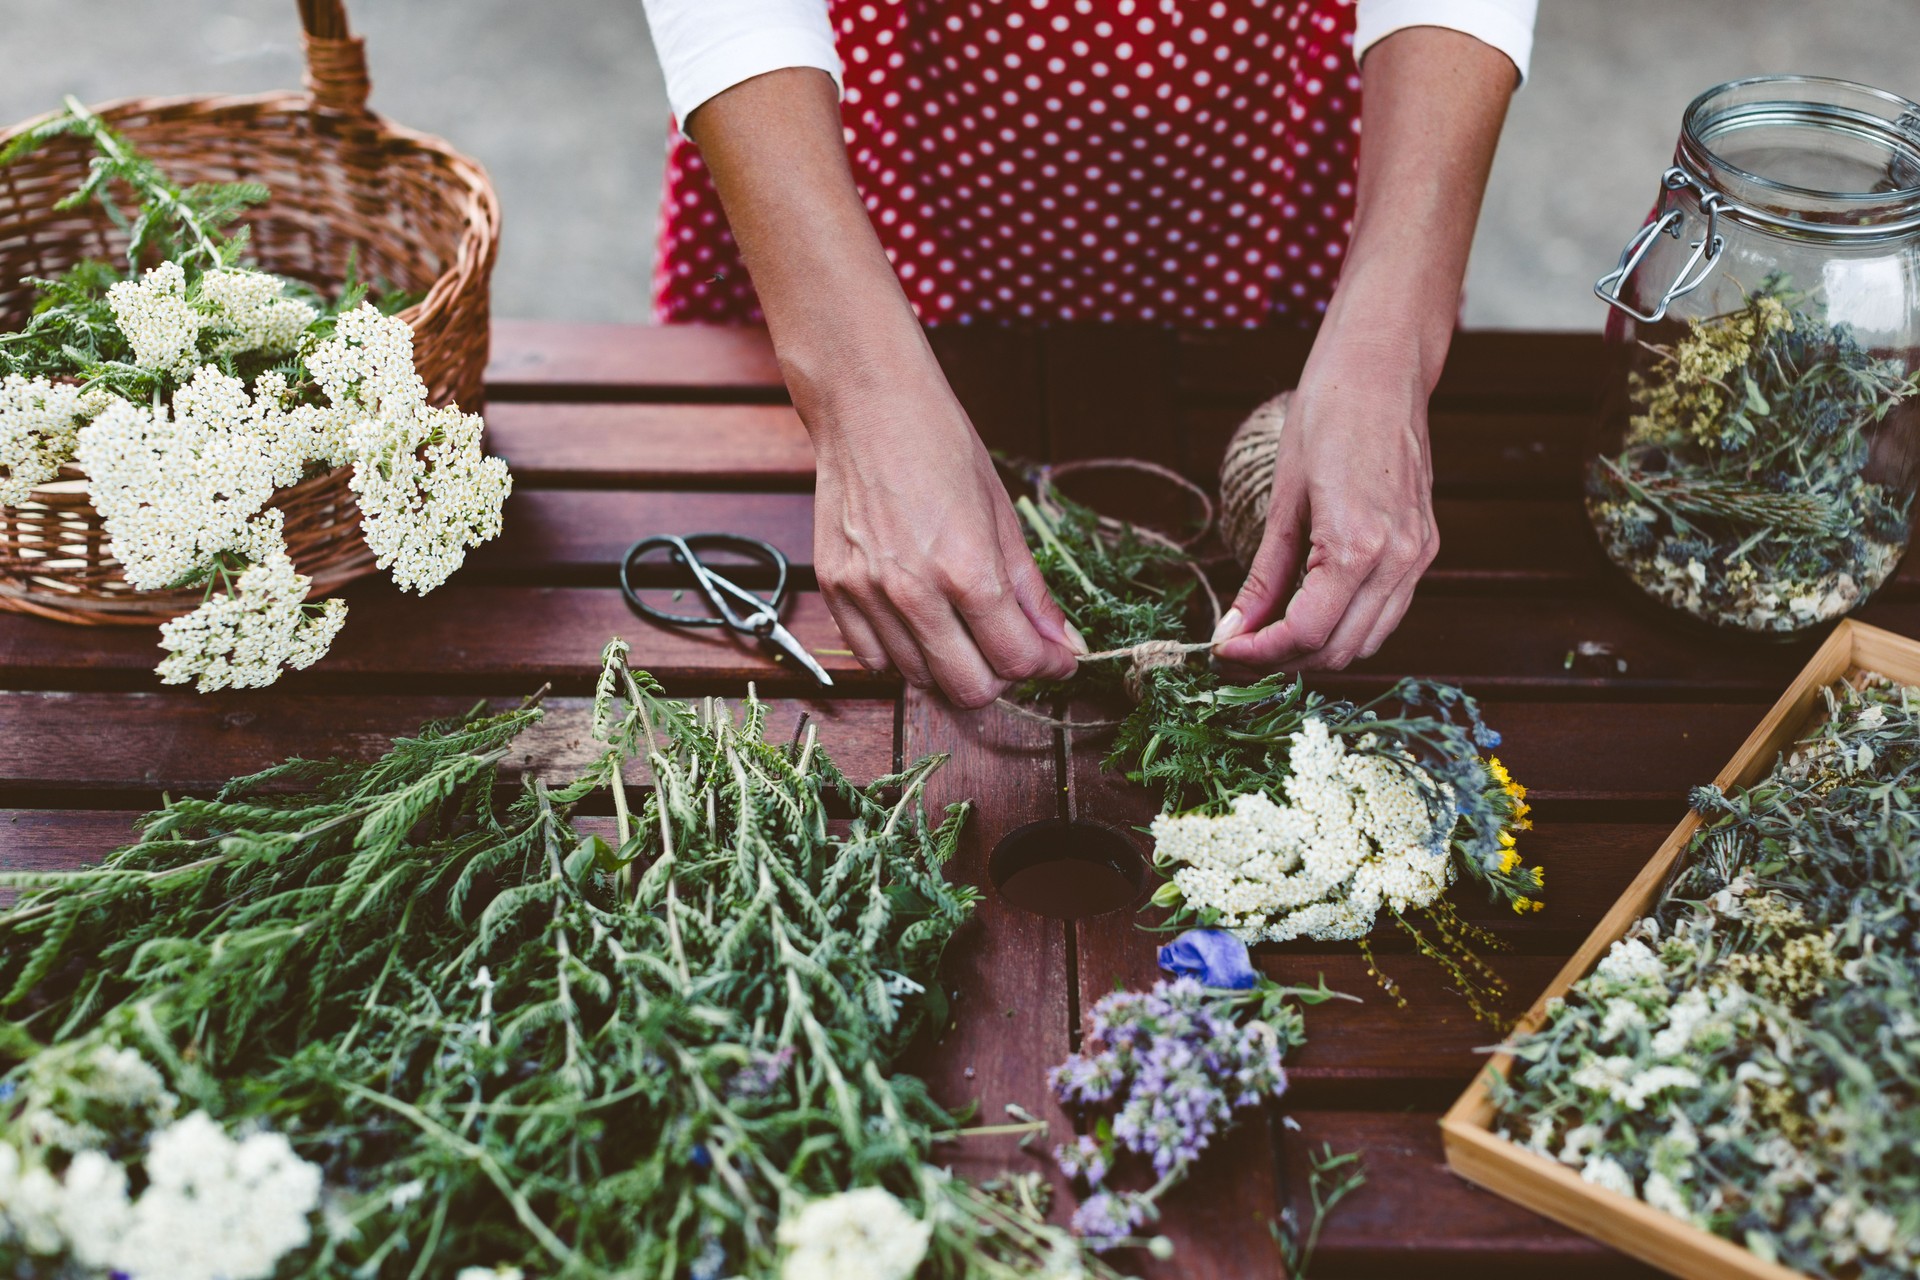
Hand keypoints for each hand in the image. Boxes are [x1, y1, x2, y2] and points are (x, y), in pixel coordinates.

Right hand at [808, 368, 1083, 706]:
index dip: (1047, 665)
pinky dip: (902, 655)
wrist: (867, 404)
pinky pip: (873, 658)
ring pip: (919, 679)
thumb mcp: (1000, 513)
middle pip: (968, 687)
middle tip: (1011, 649)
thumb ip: (1029, 589)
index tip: (1056, 657)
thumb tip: (1059, 641)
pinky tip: (921, 625)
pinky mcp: (835, 589)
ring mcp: (868, 594)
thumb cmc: (940, 444)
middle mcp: (914, 592)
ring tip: (965, 630)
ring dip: (951, 666)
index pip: (1016, 658)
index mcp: (967, 569)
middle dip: (1001, 677)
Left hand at [1211, 322, 1438, 671]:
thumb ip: (1263, 576)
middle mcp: (1398, 560)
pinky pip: (1386, 612)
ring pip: (1367, 641)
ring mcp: (1418, 557)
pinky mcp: (1424, 548)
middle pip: (1338, 649)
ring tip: (1270, 633)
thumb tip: (1233, 631)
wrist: (1383, 368)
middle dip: (1284, 659)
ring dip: (1317, 649)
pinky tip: (1310, 607)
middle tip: (1240, 646)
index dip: (1258, 654)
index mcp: (1357, 546)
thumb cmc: (1328, 416)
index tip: (1223, 650)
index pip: (1305, 633)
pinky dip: (1347, 625)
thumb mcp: (1283, 499)